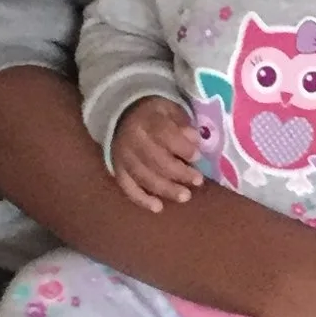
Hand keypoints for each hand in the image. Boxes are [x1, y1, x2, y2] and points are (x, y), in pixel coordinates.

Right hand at [111, 97, 204, 212]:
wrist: (122, 116)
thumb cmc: (154, 115)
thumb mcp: (169, 109)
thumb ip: (182, 123)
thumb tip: (195, 139)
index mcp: (146, 120)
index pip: (164, 134)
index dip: (182, 147)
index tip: (197, 156)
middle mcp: (131, 139)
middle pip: (155, 159)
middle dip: (179, 172)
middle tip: (198, 180)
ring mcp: (122, 156)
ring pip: (143, 176)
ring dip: (165, 189)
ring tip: (185, 196)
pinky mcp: (117, 169)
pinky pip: (127, 187)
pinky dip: (142, 199)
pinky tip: (158, 207)